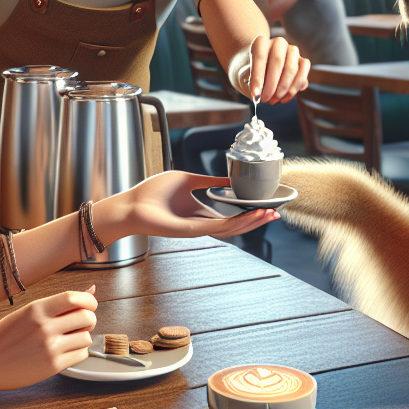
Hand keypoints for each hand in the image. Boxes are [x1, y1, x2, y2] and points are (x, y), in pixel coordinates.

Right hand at [0, 290, 97, 395]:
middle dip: (89, 320)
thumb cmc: (4, 337)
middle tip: (80, 324)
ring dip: (83, 337)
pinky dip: (78, 352)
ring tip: (70, 339)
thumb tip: (91, 290)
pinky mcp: (52, 366)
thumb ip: (57, 303)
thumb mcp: (27, 313)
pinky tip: (66, 351)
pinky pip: (81, 355)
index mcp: (37, 309)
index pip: (75, 298)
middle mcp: (44, 326)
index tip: (89, 306)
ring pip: (86, 337)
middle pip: (86, 317)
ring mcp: (49, 347)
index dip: (89, 301)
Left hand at [95, 170, 279, 242]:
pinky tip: (251, 216)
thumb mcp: (187, 179)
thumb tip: (228, 177)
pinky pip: (220, 227)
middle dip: (257, 219)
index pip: (231, 216)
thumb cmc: (152, 194)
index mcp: (201, 213)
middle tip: (276, 214)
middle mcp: (202, 223)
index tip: (267, 206)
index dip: (250, 213)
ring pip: (233, 228)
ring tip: (269, 215)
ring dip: (252, 222)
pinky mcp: (192, 230)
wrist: (131, 205)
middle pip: (237, 225)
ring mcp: (199, 229)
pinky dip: (238, 222)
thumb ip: (208, 180)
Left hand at [241, 34, 309, 102]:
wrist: (267, 63)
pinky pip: (303, 74)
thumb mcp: (250, 72)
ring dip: (283, 88)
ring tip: (274, 100)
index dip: (257, 78)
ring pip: (292, 69)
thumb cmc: (257, 69)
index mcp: (262, 42)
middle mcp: (279, 43)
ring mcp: (293, 51)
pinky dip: (295, 88)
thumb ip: (255, 81)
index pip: (260, 58)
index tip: (255, 94)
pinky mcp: (303, 61)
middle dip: (271, 84)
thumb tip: (258, 96)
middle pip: (277, 62)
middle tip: (266, 100)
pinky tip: (285, 98)